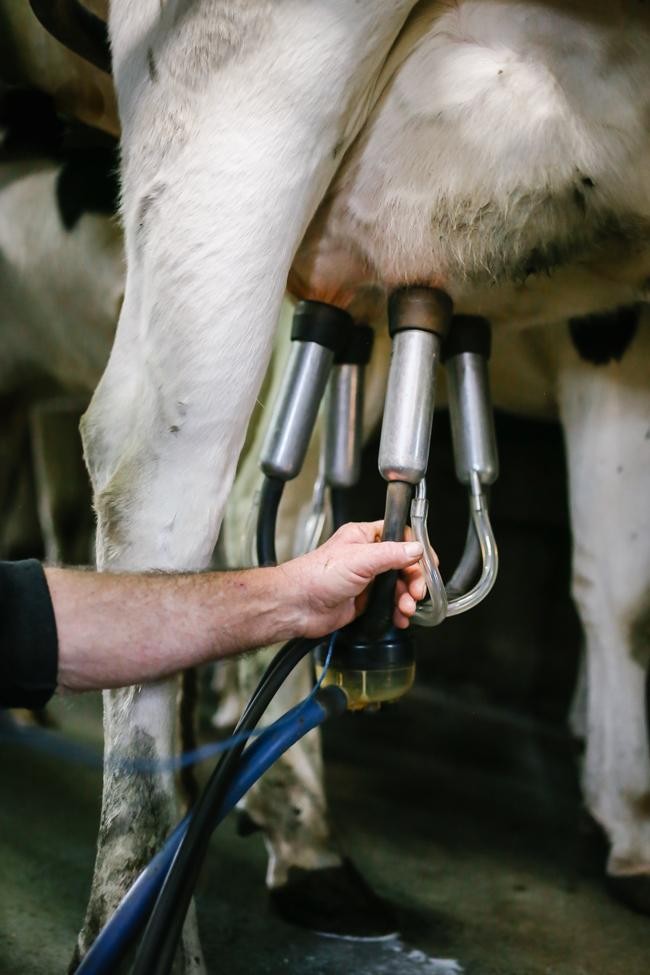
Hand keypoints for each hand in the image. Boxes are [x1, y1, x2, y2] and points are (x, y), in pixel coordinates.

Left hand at [280, 521, 427, 638]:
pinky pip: (389, 604)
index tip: (428, 563)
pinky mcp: (365, 600)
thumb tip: (416, 549)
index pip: (400, 536)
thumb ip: (391, 554)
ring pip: (399, 586)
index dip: (416, 549)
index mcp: (364, 537)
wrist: (297, 606)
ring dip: (407, 598)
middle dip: (414, 579)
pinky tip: (400, 618)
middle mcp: (367, 556)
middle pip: (404, 564)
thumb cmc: (316, 576)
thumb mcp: (359, 559)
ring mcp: (367, 579)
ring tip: (406, 609)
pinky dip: (398, 611)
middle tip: (416, 592)